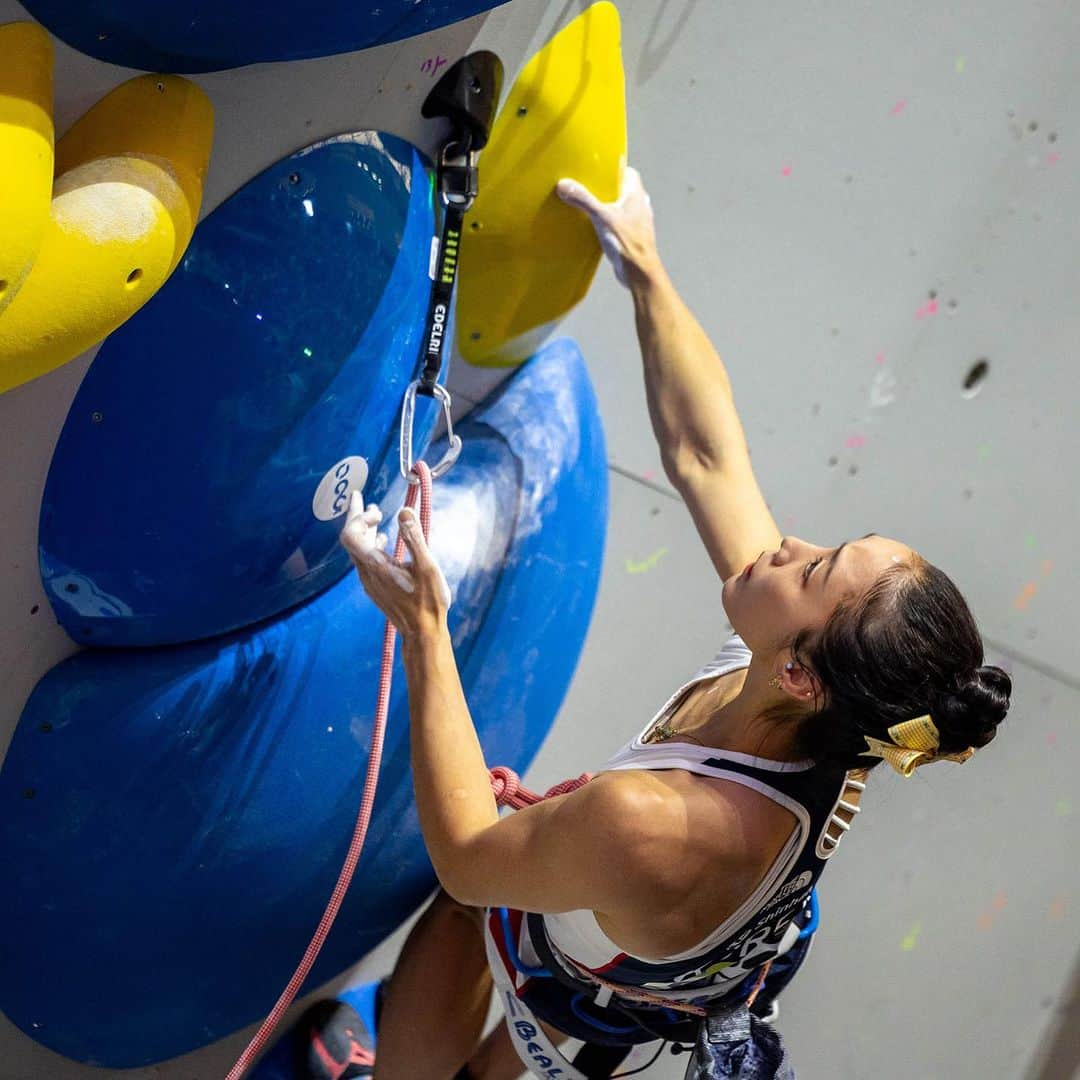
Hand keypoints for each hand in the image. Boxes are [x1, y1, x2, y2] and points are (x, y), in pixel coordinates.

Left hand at [341, 492, 451, 640]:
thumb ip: (415, 537)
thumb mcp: (427, 567)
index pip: (351, 535)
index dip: (359, 518)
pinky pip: (365, 559)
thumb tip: (404, 510)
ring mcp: (370, 581)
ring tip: (375, 514)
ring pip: (358, 549)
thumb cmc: (428, 601)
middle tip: (360, 496)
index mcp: (376, 565)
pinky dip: (371, 543)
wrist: (423, 632)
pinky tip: (383, 540)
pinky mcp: (375, 587)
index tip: (379, 511)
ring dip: (365, 529)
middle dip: (357, 516)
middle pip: (352, 539)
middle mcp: (367, 572)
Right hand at [555, 167, 659, 287]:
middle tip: (588, 189)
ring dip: (606, 208)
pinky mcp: (631, 238)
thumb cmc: (628, 243)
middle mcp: (639, 206)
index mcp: (636, 194)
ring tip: (589, 209)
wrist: (639, 273)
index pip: (628, 172)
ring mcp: (637, 223)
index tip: (598, 170)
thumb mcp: (601, 217)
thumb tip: (565, 185)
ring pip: (620, 208)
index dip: (614, 170)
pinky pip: (618, 225)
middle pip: (622, 190)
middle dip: (606, 190)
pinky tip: (595, 229)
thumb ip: (583, 199)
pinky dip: (608, 224)